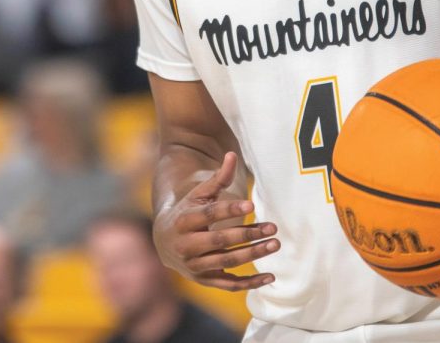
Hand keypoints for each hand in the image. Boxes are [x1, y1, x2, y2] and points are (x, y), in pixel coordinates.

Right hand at [153, 151, 278, 291]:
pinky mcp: (204, 280)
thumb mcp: (198, 195)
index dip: (229, 209)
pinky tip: (271, 276)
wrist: (165, 241)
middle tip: (272, 228)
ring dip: (252, 255)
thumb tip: (232, 155)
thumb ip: (217, 179)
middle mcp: (186, 246)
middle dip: (247, 234)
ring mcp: (195, 266)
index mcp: (184, 221)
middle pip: (220, 240)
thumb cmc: (187, 212)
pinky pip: (229, 285)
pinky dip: (250, 283)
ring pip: (227, 262)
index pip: (209, 214)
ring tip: (274, 244)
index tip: (251, 204)